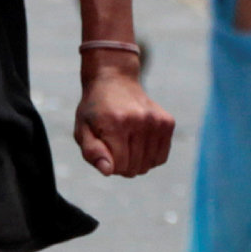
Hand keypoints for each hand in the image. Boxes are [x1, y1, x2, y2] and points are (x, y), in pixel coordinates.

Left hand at [72, 57, 174, 177]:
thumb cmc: (95, 110)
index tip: (104, 150)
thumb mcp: (83, 129)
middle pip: (134, 167)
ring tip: (126, 144)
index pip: (118, 166)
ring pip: (149, 165)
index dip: (109, 164)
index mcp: (116, 123)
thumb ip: (92, 152)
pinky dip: (150, 157)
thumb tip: (108, 171)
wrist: (115, 80)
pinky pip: (161, 158)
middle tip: (114, 147)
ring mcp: (156, 121)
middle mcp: (140, 121)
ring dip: (136, 162)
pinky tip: (139, 143)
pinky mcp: (168, 122)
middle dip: (122, 165)